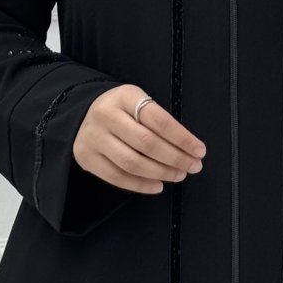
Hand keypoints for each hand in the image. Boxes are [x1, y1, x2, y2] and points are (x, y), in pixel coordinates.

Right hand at [72, 85, 206, 194]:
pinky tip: (158, 185)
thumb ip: (159, 121)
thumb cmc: (122, 110)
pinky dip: (140, 185)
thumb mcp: (139, 102)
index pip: (159, 120)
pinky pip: (116, 177)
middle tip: (193, 166)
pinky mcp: (86, 157)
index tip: (199, 151)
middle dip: (175, 158)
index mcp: (125, 96)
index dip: (182, 138)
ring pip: (132, 162)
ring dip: (160, 172)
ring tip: (179, 175)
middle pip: (146, 143)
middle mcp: (106, 115)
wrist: (83, 113)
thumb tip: (189, 148)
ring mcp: (94, 137)